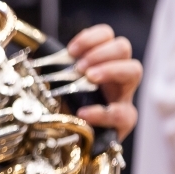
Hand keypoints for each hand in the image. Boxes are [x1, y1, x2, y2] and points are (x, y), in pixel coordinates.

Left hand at [66, 24, 141, 140]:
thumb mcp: (59, 83)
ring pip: (134, 70)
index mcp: (100, 62)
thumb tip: (40, 53)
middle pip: (123, 47)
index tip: (71, 50)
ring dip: (110, 69)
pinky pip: (124, 113)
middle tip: (81, 66)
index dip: (92, 37)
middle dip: (101, 52)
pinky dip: (102, 112)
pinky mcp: (123, 122)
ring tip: (89, 77)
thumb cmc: (67, 106)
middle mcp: (115, 75)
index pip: (108, 36)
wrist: (71, 137)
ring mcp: (123, 96)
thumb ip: (56, 68)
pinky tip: (84, 112)